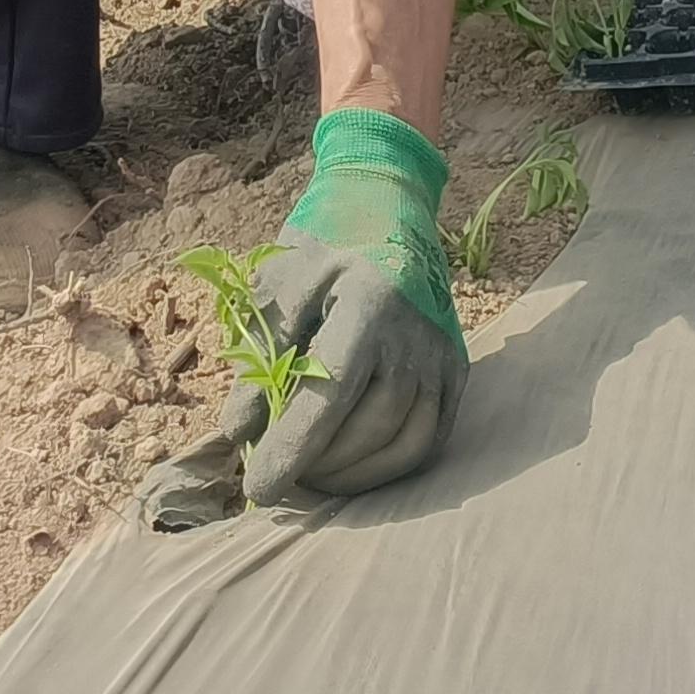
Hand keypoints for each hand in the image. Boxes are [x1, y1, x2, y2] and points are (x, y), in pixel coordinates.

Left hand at [244, 108, 466, 504]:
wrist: (390, 204)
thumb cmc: (323, 246)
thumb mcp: (278, 286)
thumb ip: (260, 359)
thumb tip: (238, 432)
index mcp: (366, 303)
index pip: (328, 396)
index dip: (291, 450)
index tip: (257, 489)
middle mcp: (413, 333)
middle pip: (369, 428)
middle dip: (319, 466)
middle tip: (278, 474)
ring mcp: (442, 353)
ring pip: (404, 443)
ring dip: (354, 474)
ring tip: (312, 476)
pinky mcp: (456, 368)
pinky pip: (430, 438)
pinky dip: (390, 465)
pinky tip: (352, 467)